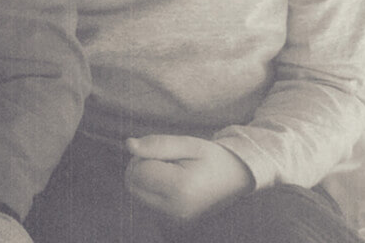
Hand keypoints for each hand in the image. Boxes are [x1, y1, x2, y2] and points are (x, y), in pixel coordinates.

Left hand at [125, 134, 253, 221]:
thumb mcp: (187, 143)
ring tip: (172, 170)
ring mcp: (173, 217)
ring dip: (144, 176)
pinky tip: (170, 181)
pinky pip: (144, 198)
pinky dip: (150, 186)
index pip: (138, 170)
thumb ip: (157, 144)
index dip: (146, 154)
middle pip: (132, 182)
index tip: (169, 153)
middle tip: (169, 159)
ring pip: (135, 190)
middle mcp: (175, 208)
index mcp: (181, 188)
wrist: (235, 178)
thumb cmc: (211, 157)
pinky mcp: (171, 219)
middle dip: (141, 165)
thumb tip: (128, 144)